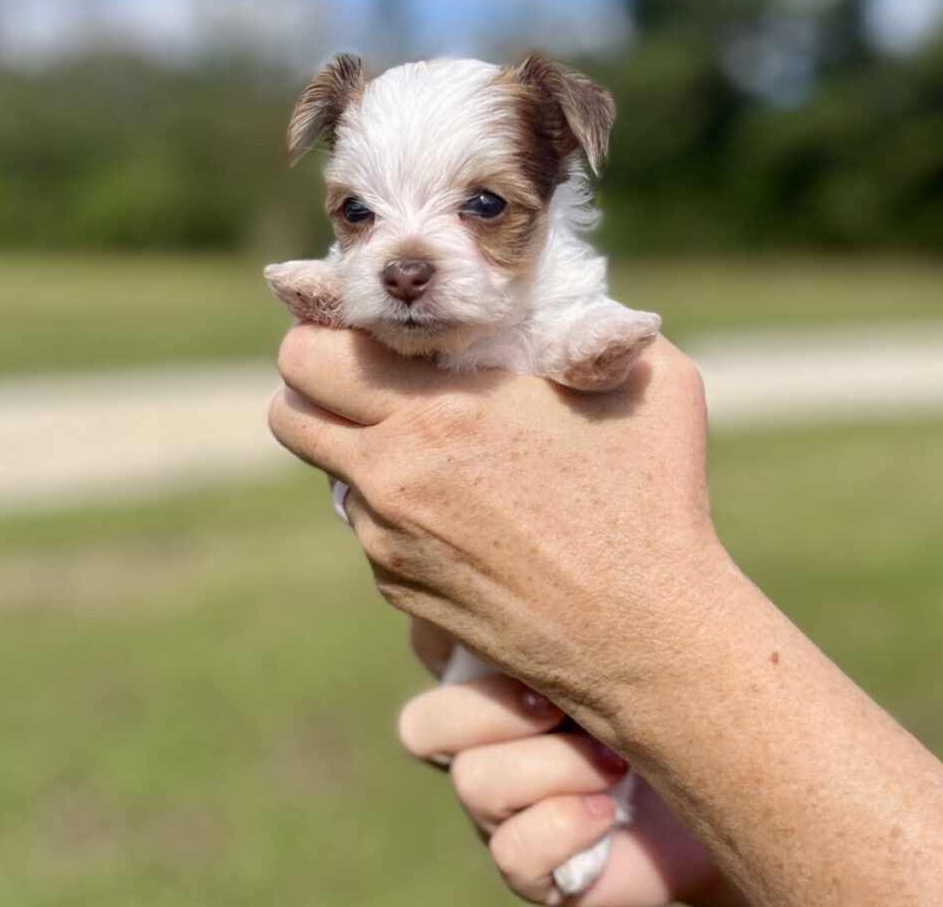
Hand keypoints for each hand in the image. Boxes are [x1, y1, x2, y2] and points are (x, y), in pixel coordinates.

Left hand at [268, 325, 727, 741]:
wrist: (647, 638)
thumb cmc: (655, 500)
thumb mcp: (646, 378)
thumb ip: (586, 324)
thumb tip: (554, 303)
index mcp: (440, 411)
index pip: (309, 355)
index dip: (325, 332)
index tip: (363, 330)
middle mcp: (393, 477)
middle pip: (288, 414)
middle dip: (315, 388)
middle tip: (371, 381)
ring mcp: (389, 541)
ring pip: (330, 472)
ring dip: (361, 450)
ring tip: (435, 449)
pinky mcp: (401, 589)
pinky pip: (370, 528)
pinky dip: (395, 510)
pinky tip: (464, 514)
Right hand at [401, 621, 747, 906]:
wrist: (734, 785)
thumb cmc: (678, 687)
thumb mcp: (628, 627)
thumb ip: (578, 591)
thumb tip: (548, 519)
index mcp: (494, 672)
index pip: (428, 647)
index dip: (447, 640)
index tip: (516, 633)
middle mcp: (484, 740)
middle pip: (424, 724)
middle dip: (498, 708)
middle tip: (564, 702)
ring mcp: (502, 808)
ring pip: (474, 783)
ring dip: (555, 768)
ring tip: (618, 761)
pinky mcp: (533, 867)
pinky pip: (511, 852)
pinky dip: (562, 827)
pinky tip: (609, 812)